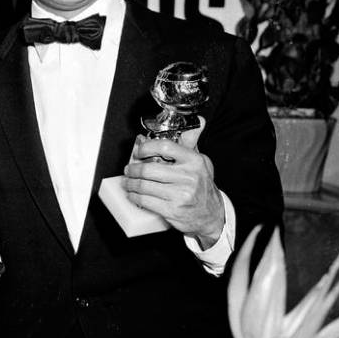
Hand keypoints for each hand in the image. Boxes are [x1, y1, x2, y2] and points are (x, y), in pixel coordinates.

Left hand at [123, 117, 223, 247]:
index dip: (146, 147)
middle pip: (149, 169)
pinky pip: (145, 201)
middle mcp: (189, 177)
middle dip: (133, 169)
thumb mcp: (201, 162)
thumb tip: (197, 121)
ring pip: (144, 186)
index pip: (165, 147)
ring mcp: (181, 195)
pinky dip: (134, 196)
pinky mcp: (172, 210)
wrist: (210, 215)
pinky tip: (132, 194)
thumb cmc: (201, 186)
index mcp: (194, 161)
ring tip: (128, 181)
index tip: (139, 151)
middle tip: (128, 169)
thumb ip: (192, 142)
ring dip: (130, 183)